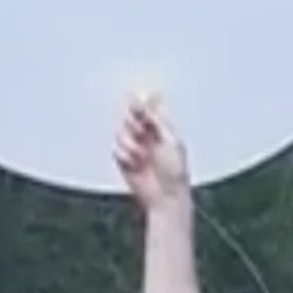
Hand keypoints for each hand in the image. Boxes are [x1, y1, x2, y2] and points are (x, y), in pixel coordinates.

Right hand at [112, 95, 190, 212]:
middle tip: (141, 132)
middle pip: (131, 119)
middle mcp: (147, 137)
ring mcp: (135, 149)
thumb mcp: (171, 141)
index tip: (134, 96)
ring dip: (130, 143)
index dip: (140, 103)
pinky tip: (135, 165)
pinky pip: (116, 150)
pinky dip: (125, 156)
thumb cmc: (175, 170)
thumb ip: (159, 122)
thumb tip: (151, 103)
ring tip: (142, 156)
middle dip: (133, 124)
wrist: (166, 196)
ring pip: (121, 134)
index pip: (147, 111)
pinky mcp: (124, 161)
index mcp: (161, 130)